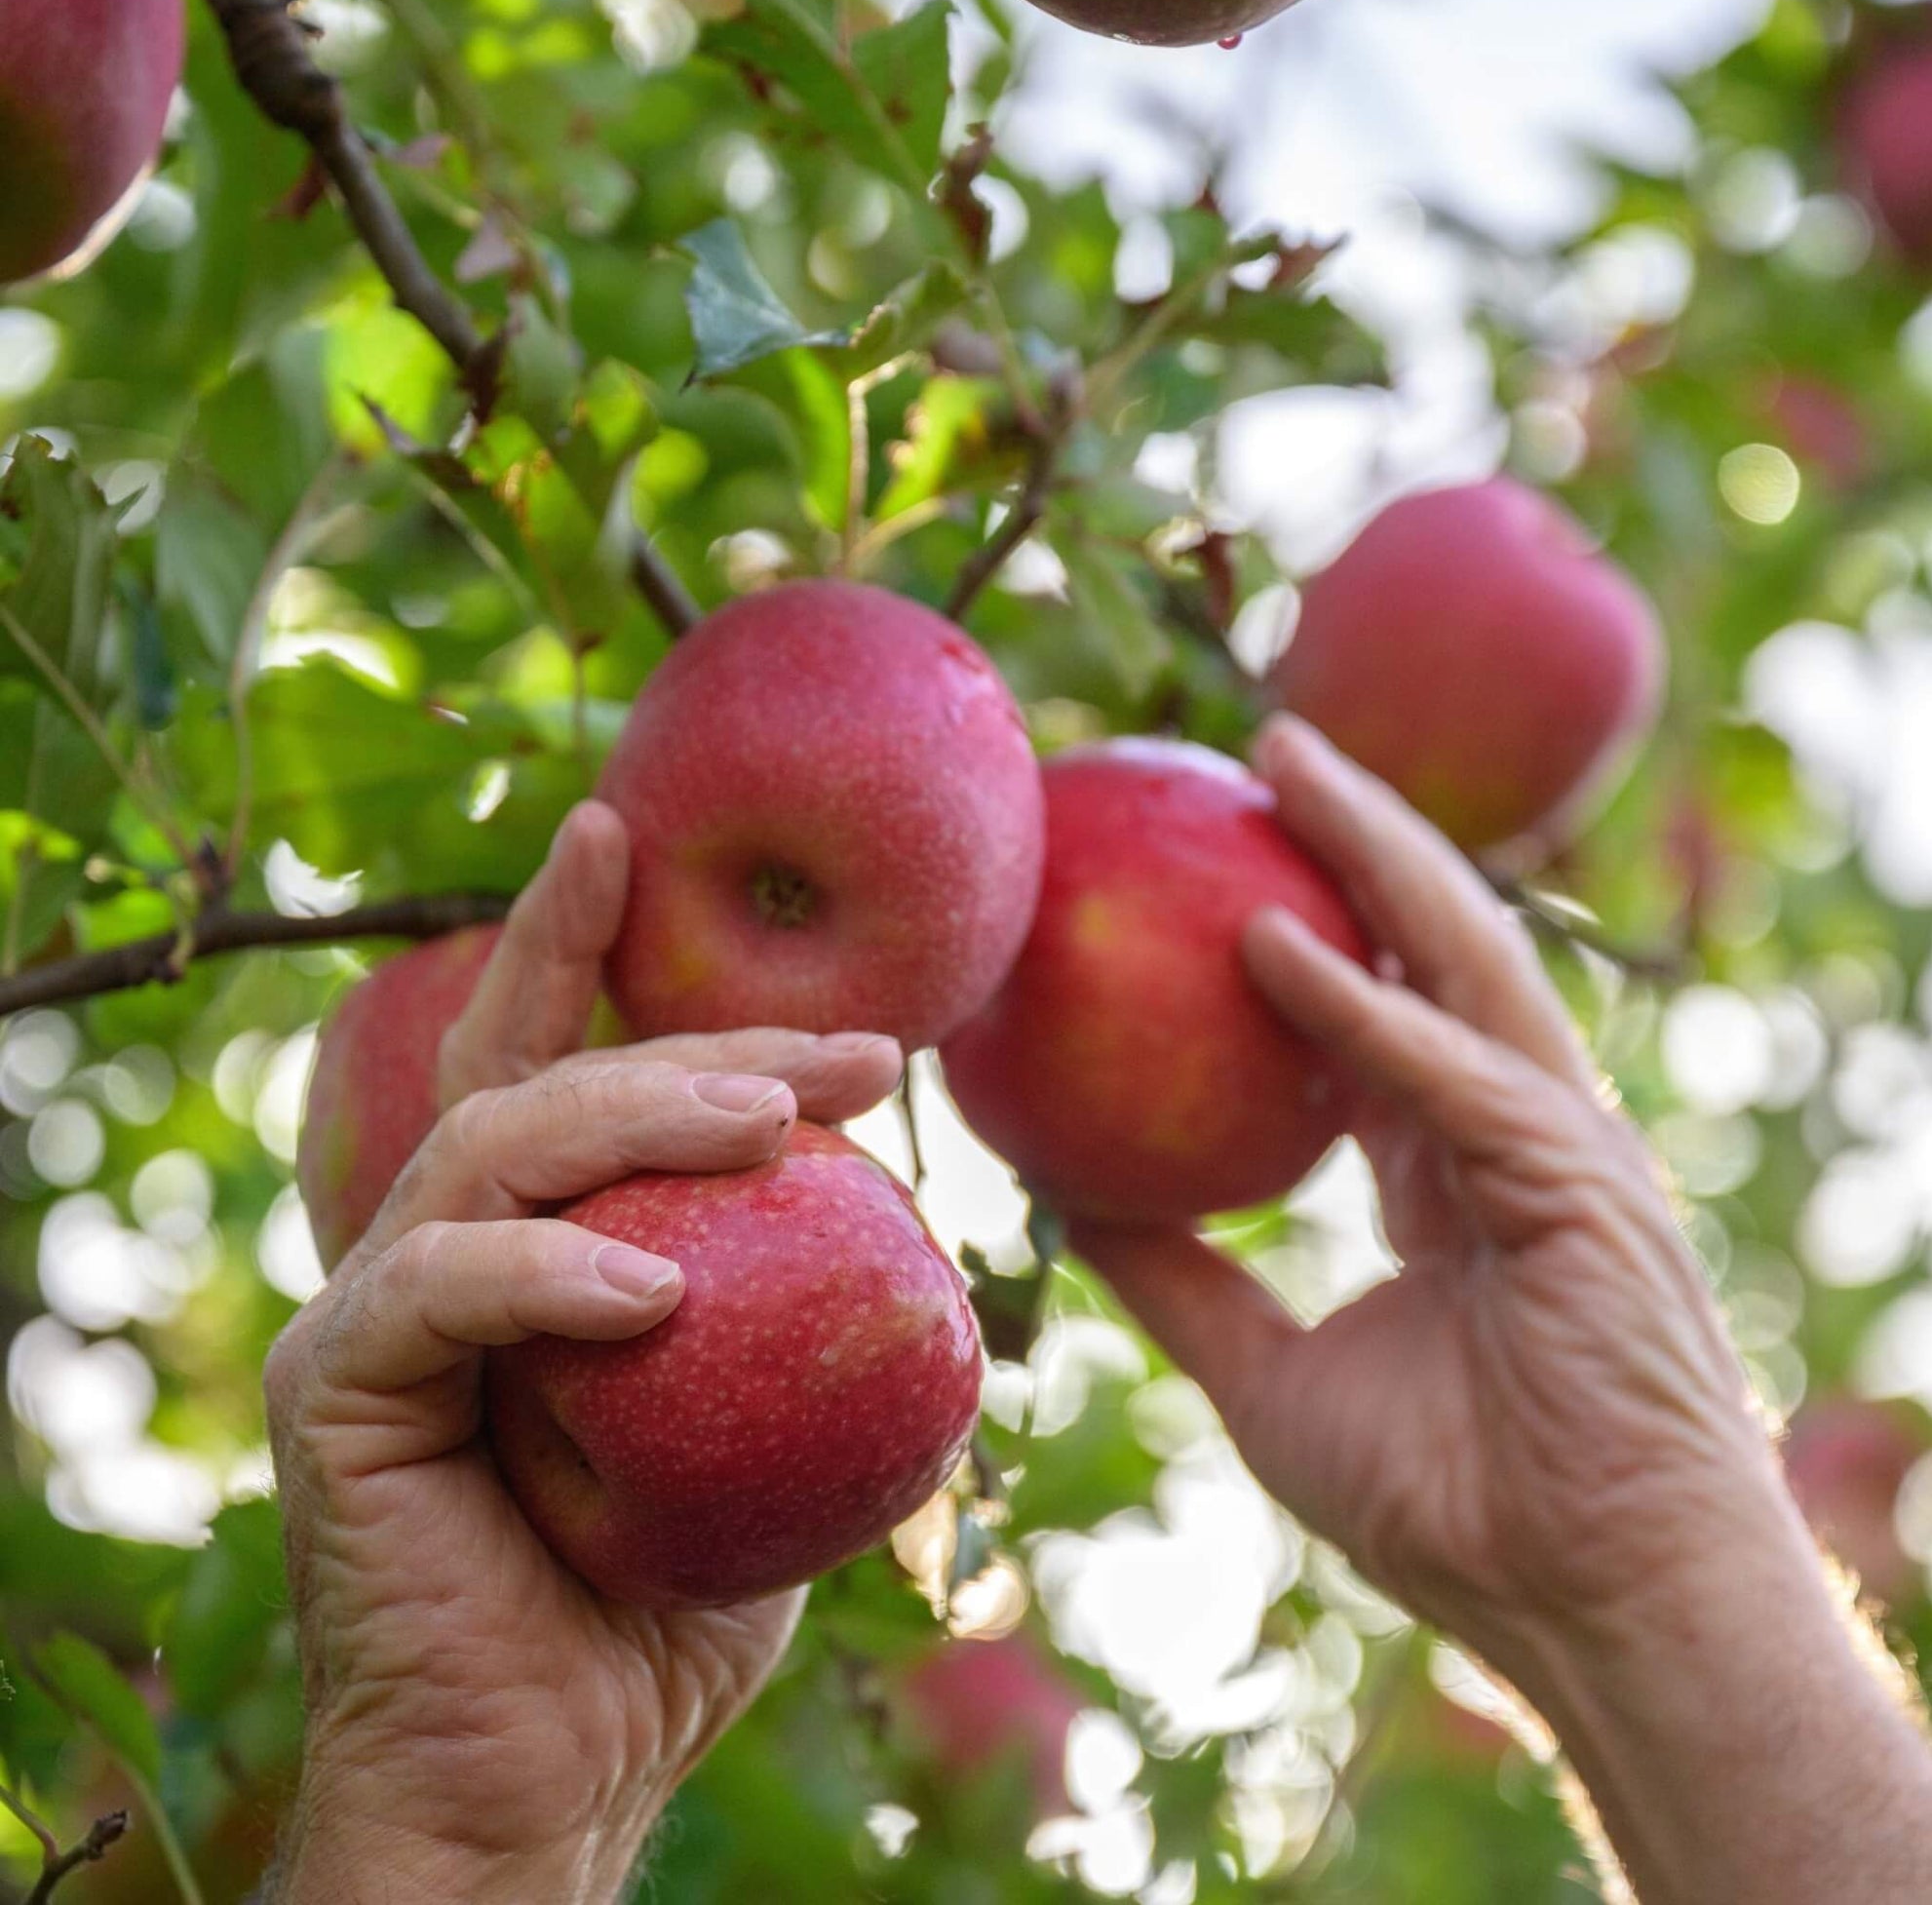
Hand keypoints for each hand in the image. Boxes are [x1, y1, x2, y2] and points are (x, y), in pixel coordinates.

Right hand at [268, 805, 903, 1903]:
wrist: (556, 1777)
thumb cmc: (671, 1607)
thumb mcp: (768, 1433)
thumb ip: (796, 1323)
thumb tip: (916, 1232)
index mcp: (530, 1246)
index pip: (544, 1058)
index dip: (569, 935)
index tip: (624, 828)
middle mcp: (440, 1251)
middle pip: (550, 1078)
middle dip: (698, 1037)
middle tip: (852, 1048)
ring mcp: (381, 1314)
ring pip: (497, 1143)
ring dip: (642, 1113)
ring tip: (774, 1123)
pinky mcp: (340, 1392)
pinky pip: (445, 1288)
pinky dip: (557, 1275)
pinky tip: (657, 1293)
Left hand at [1070, 716, 1792, 1672]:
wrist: (1589, 1611)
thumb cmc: (1451, 1510)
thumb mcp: (1266, 1376)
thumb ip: (1181, 1280)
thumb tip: (1066, 1202)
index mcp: (1455, 1171)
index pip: (1385, 1009)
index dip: (1315, 923)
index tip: (1222, 852)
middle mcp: (1513, 1135)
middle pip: (1434, 946)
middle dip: (1357, 837)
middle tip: (1261, 748)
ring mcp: (1560, 1149)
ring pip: (1465, 963)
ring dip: (1376, 854)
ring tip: (1287, 762)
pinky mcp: (1583, 1188)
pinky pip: (1452, 1076)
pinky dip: (1365, 1009)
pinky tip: (1271, 943)